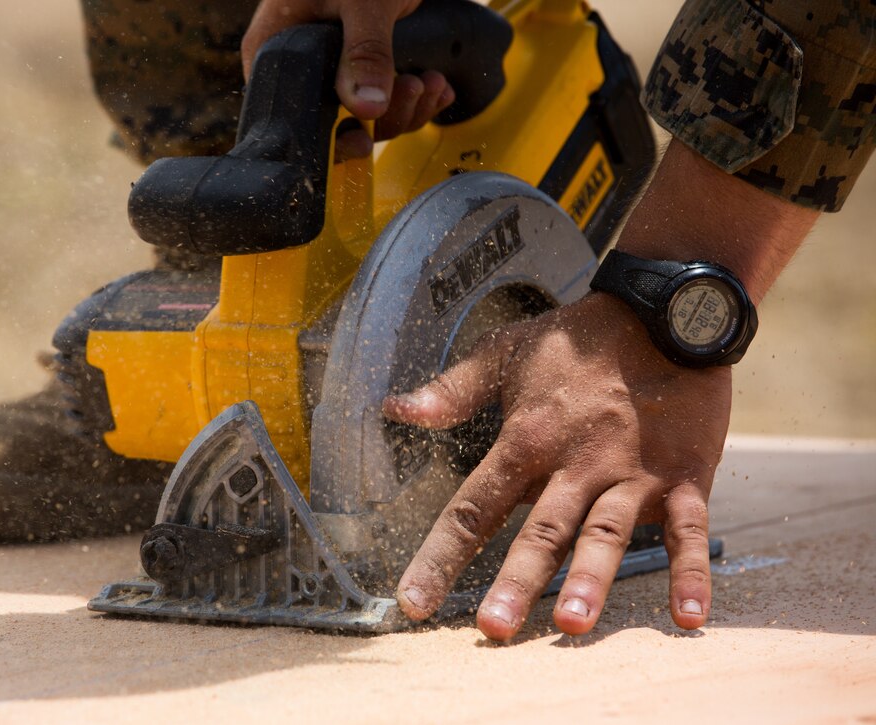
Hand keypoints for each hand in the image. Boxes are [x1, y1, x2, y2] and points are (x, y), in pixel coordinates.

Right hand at [241, 0, 453, 157]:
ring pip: (370, 115)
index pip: (291, 115)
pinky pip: (390, 99)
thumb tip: (365, 108)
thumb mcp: (364, 2)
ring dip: (408, 108)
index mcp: (278, 50)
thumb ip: (365, 53)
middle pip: (337, 122)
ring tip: (430, 83)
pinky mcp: (370, 63)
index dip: (329, 137)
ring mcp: (339, 66)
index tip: (364, 140)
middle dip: (385, 117)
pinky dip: (417, 98)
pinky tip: (436, 84)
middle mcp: (306, 66)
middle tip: (413, 89)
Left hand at [382, 292, 729, 640]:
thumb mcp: (503, 353)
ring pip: (605, 531)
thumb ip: (450, 390)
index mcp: (526, 440)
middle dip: (516, 580)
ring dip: (590, 576)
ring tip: (574, 623)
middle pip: (539, 530)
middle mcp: (575, 464)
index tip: (413, 602)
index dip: (440, 555)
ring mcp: (630, 473)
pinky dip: (691, 571)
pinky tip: (688, 617)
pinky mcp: (683, 476)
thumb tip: (393, 409)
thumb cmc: (575, 340)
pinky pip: (688, 529)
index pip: (474, 508)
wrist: (663, 311)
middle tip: (493, 629)